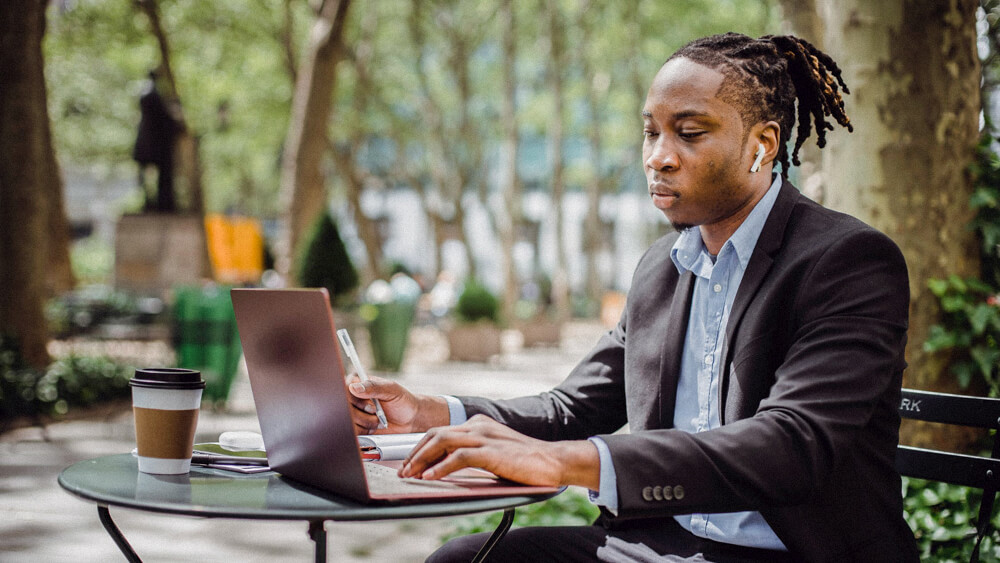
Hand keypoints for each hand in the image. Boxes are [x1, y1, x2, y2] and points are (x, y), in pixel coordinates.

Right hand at [346, 374, 449, 434]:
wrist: (409, 419)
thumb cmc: (402, 400)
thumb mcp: (391, 389)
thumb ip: (373, 387)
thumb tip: (354, 387)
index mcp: (358, 381)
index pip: (344, 387)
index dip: (354, 399)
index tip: (370, 405)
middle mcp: (352, 396)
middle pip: (343, 406)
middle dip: (362, 413)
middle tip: (376, 412)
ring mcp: (353, 412)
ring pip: (347, 420)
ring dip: (365, 423)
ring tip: (378, 420)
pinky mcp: (355, 425)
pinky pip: (351, 431)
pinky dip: (364, 431)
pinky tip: (374, 427)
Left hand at [399, 415, 599, 489]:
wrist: (552, 461)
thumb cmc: (524, 462)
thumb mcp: (493, 453)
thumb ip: (473, 455)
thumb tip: (448, 468)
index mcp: (478, 424)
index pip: (440, 432)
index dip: (420, 448)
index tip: (409, 464)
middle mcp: (478, 425)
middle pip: (435, 434)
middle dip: (415, 453)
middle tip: (403, 471)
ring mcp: (484, 436)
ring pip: (442, 442)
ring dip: (422, 460)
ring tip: (410, 474)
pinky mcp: (491, 450)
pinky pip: (458, 457)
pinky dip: (440, 467)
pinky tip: (430, 477)